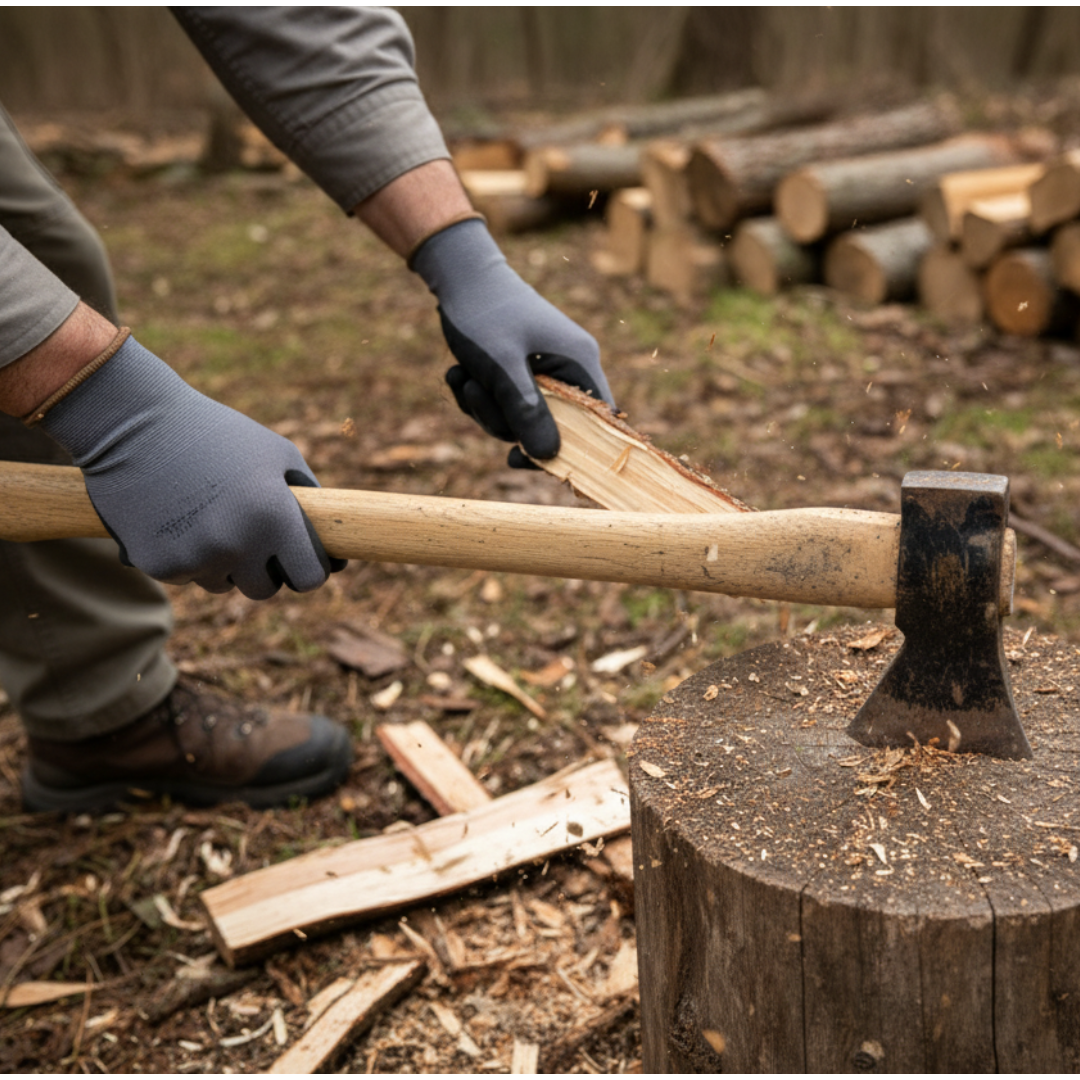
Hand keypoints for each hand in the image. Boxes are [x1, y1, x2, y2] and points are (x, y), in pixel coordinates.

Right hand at [41, 336, 343, 598]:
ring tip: (206, 514)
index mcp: (273, 517)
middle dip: (264, 568)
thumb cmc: (217, 434)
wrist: (133, 422)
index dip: (308, 569)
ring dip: (223, 561)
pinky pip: (188, 575)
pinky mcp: (158, 565)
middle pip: (265, 589)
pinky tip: (177, 518)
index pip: (309, 578)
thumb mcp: (277, 454)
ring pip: (224, 583)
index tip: (300, 559)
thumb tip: (332, 543)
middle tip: (249, 533)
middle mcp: (236, 544)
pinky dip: (187, 556)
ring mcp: (195, 558)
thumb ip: (309, 499)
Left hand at [412, 218, 613, 465]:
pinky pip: (504, 404)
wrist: (457, 274)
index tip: (519, 458)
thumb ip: (526, 411)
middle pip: (549, 426)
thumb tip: (549, 457)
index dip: (565, 449)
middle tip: (474, 393)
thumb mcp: (502, 367)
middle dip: (503, 420)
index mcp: (579, 362)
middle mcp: (568, 367)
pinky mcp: (521, 371)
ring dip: (484, 407)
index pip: (595, 422)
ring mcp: (544, 369)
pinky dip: (478, 396)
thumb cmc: (484, 314)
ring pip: (519, 418)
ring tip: (463, 376)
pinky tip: (458, 373)